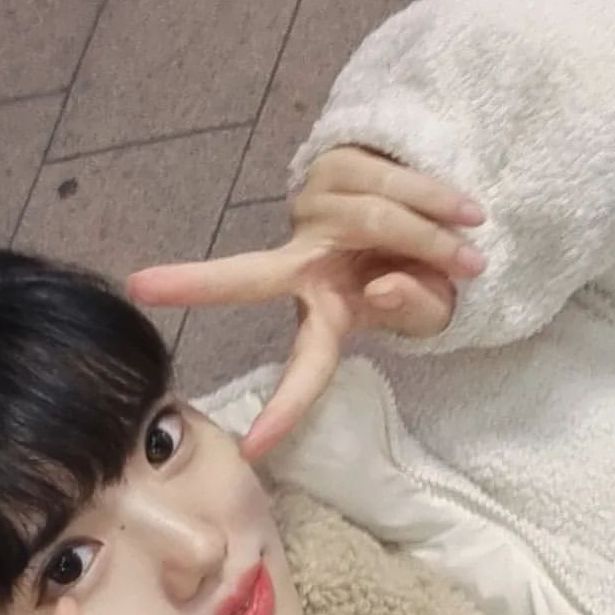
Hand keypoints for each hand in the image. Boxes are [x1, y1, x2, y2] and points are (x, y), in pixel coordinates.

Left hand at [126, 147, 484, 458]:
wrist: (441, 202)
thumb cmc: (429, 270)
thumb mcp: (433, 308)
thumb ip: (413, 308)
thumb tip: (379, 286)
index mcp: (325, 308)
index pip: (301, 364)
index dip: (284, 407)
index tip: (250, 449)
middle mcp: (303, 261)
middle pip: (251, 276)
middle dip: (200, 282)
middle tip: (142, 287)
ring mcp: (313, 210)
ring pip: (379, 221)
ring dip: (436, 240)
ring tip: (472, 257)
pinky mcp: (335, 165)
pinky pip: (397, 183)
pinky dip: (441, 203)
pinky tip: (469, 214)